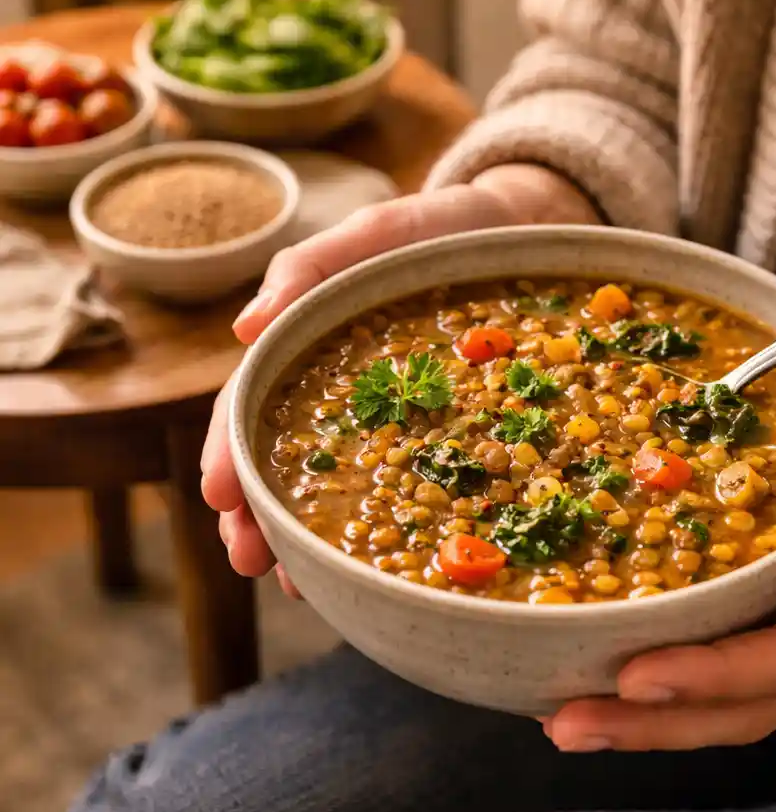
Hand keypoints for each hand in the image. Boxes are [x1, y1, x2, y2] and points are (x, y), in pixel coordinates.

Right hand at [201, 165, 598, 595]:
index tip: (219, 496)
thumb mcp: (378, 231)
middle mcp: (345, 392)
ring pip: (340, 484)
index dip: (232, 449)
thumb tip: (243, 328)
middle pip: (285, 456)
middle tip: (247, 560)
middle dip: (258, 513)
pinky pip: (416, 487)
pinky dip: (387, 528)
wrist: (521, 230)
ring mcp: (396, 419)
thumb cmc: (440, 227)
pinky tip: (376, 566)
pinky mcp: (448, 432)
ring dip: (308, 536)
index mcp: (313, 343)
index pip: (254, 401)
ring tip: (296, 583)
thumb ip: (313, 266)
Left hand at [544, 376, 775, 751]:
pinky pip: (727, 661)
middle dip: (654, 719)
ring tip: (565, 718)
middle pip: (744, 703)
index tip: (634, 676)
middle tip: (565, 721)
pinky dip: (671, 679)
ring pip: (730, 698)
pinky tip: (610, 672)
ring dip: (649, 717)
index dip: (709, 676)